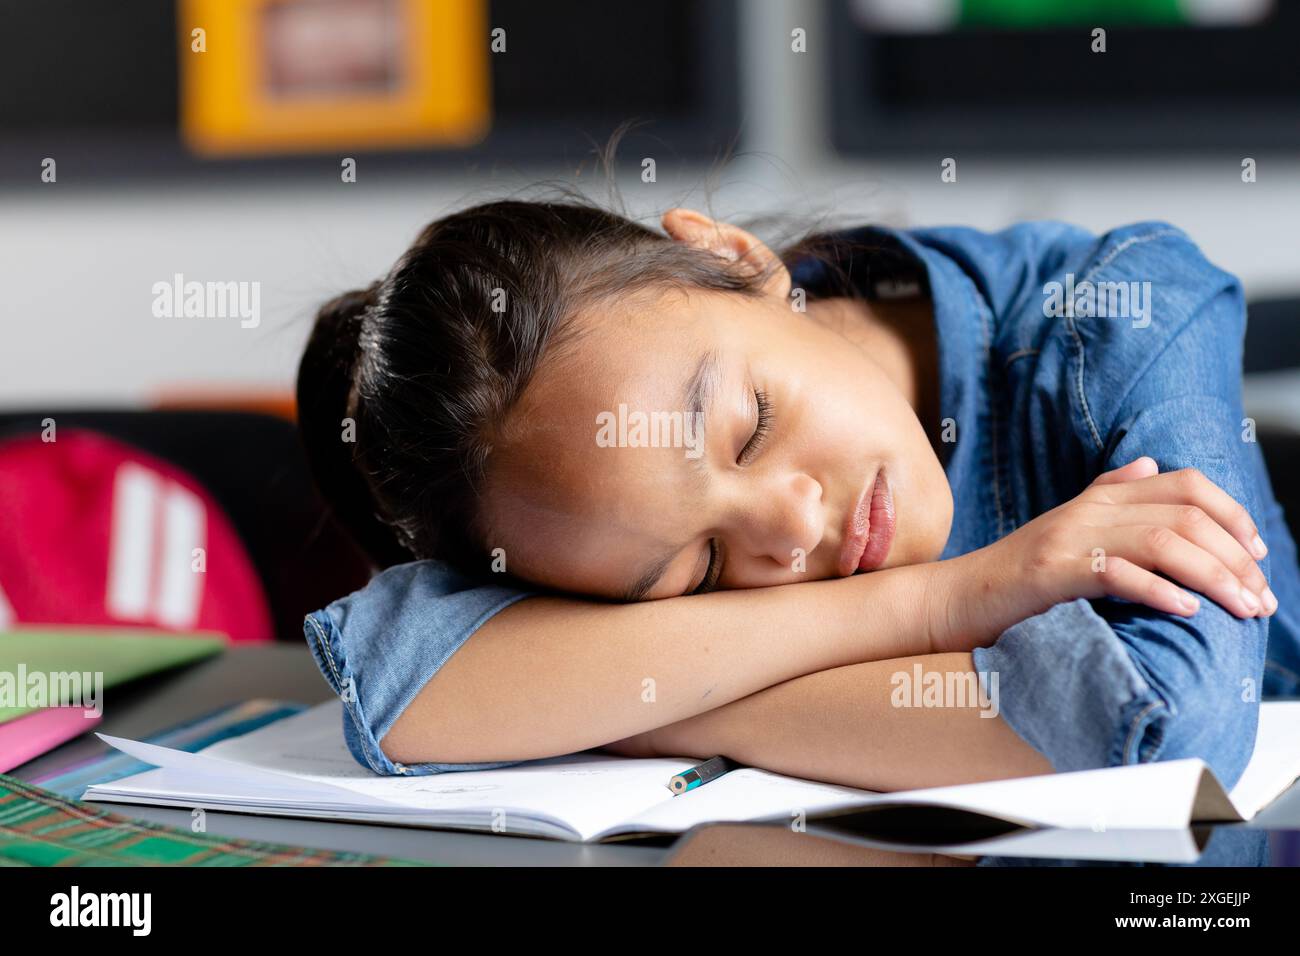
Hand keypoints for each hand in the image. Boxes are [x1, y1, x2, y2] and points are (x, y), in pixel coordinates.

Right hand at [932, 457, 1273, 651]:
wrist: (952, 598)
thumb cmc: (1013, 577)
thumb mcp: (1065, 528)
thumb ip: (1108, 494)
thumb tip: (1151, 465)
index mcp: (1099, 498)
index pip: (1185, 484)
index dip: (1232, 514)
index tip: (1258, 555)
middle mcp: (1089, 510)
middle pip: (1185, 515)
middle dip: (1236, 558)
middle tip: (1261, 599)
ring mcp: (1068, 538)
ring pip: (1163, 541)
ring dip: (1215, 577)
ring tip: (1240, 608)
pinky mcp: (1049, 573)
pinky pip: (1117, 574)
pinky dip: (1159, 591)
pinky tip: (1186, 611)